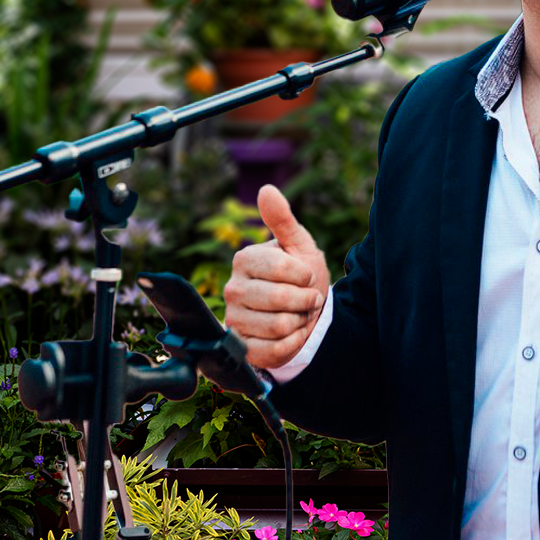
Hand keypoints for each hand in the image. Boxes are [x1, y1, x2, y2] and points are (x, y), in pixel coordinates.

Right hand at [223, 185, 329, 368]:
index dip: (305, 275)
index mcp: (243, 260)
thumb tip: (266, 189)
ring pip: (280, 326)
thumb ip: (282, 220)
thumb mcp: (299, 246)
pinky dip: (295, 342)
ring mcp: (234, 319)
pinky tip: (292, 333)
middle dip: (306, 300)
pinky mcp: (242, 347)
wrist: (304, 314)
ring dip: (300, 321)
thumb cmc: (301, 277)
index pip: (281, 268)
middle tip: (306, 298)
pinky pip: (276, 350)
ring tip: (298, 314)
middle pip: (281, 298)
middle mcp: (232, 289)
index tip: (307, 276)